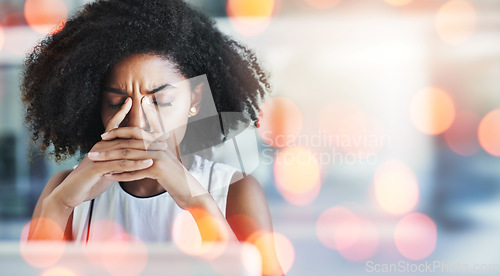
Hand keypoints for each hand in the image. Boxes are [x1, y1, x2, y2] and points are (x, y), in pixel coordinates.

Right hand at [50, 98, 154, 207]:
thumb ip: (117, 163)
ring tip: (162, 148)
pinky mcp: (97, 168)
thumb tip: (129, 162)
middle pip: (127, 138)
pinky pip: (120, 165)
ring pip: (126, 150)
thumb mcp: (106, 169)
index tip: (142, 111)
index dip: (127, 117)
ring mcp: (99, 156)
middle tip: (164, 137)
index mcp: (103, 145)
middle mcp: (101, 147)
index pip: (117, 128)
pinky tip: (149, 163)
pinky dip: (135, 164)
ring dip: (145, 149)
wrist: (69, 193)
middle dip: (147, 137)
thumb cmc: (88, 181)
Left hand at [88, 97, 208, 208]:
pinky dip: (119, 174)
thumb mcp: (165, 163)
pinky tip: (107, 177)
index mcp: (159, 142)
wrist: (191, 192)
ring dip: (109, 159)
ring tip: (95, 162)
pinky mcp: (159, 170)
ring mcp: (159, 157)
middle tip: (93, 147)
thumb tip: (141, 151)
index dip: (119, 131)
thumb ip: (153, 154)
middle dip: (109, 144)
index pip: (136, 131)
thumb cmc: (176, 179)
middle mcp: (159, 146)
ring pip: (129, 155)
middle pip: (129, 141)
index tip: (104, 135)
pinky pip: (134, 171)